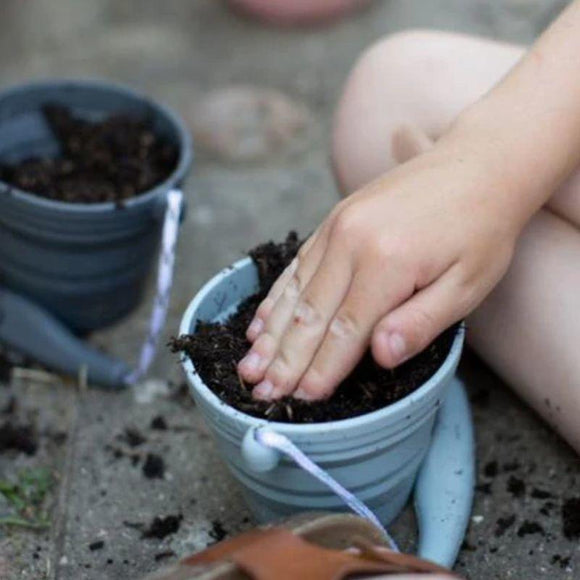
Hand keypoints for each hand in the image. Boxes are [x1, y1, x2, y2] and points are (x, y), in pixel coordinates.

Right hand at [238, 136, 518, 400]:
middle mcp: (351, 242)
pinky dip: (276, 298)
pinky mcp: (334, 220)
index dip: (321, 370)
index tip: (299, 401)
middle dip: (285, 360)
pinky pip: (297, 265)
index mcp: (387, 263)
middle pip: (310, 315)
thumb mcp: (468, 285)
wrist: (478, 164)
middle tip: (261, 393)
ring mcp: (337, 226)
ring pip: (295, 292)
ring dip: (271, 334)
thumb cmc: (480, 230)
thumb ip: (420, 323)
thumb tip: (379, 356)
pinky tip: (260, 322)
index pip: (345, 331)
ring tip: (248, 366)